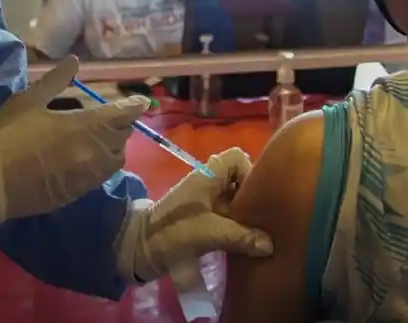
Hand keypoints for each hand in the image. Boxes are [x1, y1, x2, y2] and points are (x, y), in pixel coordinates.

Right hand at [0, 58, 148, 232]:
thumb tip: (74, 61)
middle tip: (113, 116)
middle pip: (123, 136)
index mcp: (85, 126)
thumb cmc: (8, 135)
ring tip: (102, 138)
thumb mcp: (29, 100)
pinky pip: (101, 177)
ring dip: (114, 146)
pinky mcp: (78, 193)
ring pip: (116, 159)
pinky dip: (101, 165)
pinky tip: (87, 159)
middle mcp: (94, 152)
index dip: (134, 106)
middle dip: (121, 124)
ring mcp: (88, 176)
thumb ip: (56, 80)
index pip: (122, 114)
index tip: (140, 101)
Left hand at [114, 147, 273, 282]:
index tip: (256, 196)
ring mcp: (205, 203)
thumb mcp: (208, 233)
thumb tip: (270, 244)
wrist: (138, 250)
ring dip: (246, 215)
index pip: (237, 157)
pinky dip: (238, 227)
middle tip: (264, 218)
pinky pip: (228, 217)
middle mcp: (208, 185)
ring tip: (260, 233)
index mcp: (208, 176)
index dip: (250, 171)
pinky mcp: (203, 221)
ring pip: (235, 200)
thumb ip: (240, 236)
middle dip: (253, 197)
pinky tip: (247, 243)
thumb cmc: (171, 231)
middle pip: (240, 180)